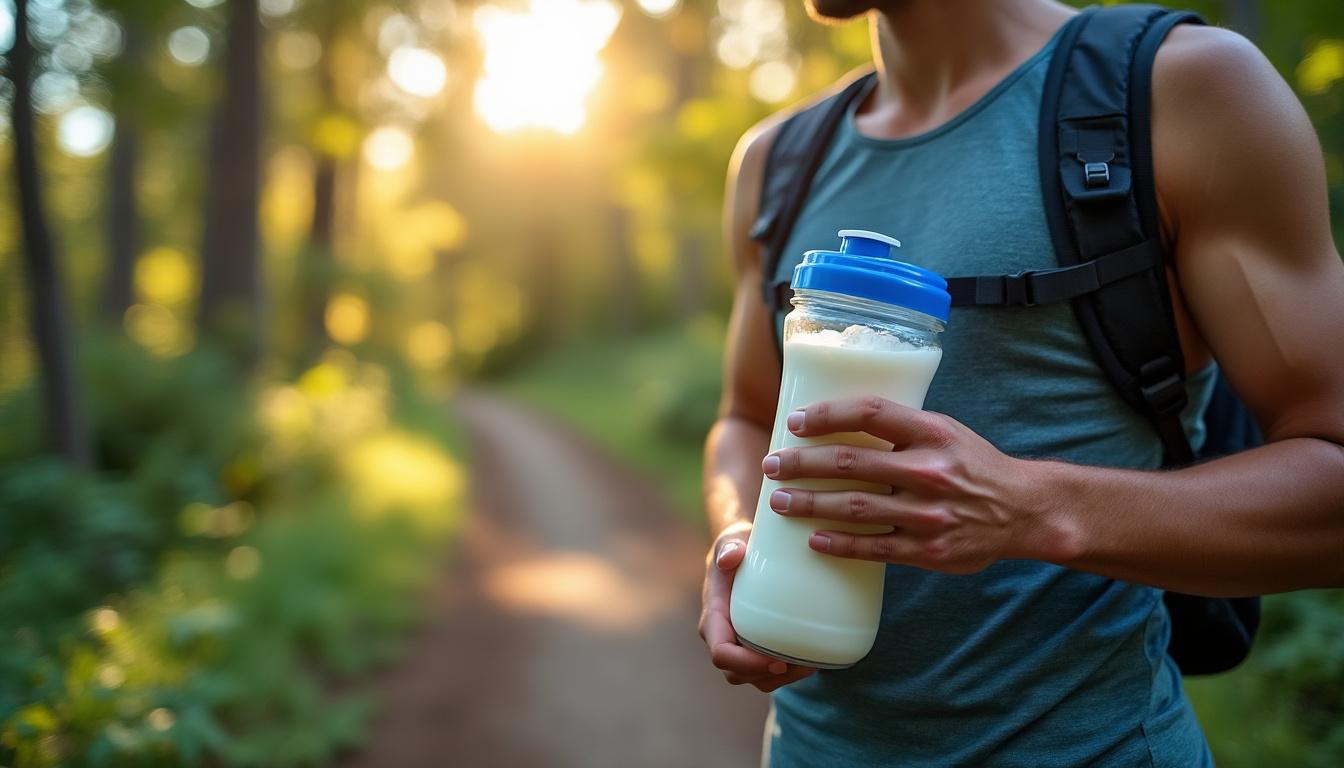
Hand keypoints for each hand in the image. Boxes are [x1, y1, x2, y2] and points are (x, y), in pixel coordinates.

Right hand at [698, 520, 816, 691]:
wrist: (740, 552)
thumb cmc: (737, 545)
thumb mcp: (731, 540)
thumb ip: (728, 548)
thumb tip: (732, 558)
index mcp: (713, 618)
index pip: (722, 654)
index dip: (747, 664)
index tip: (776, 661)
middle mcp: (721, 637)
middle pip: (736, 674)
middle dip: (766, 675)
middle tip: (799, 664)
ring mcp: (736, 644)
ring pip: (753, 679)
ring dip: (780, 679)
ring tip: (809, 664)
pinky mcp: (752, 646)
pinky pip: (765, 672)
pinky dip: (786, 673)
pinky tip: (809, 659)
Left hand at [763, 396, 1059, 572]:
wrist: (1024, 510)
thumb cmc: (972, 465)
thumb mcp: (944, 431)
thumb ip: (899, 428)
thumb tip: (835, 420)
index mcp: (932, 432)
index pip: (868, 412)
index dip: (826, 415)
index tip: (795, 423)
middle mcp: (929, 470)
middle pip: (850, 462)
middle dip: (802, 464)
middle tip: (773, 466)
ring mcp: (928, 513)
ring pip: (855, 507)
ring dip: (810, 504)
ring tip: (779, 501)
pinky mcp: (929, 549)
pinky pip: (874, 548)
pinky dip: (840, 544)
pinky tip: (814, 539)